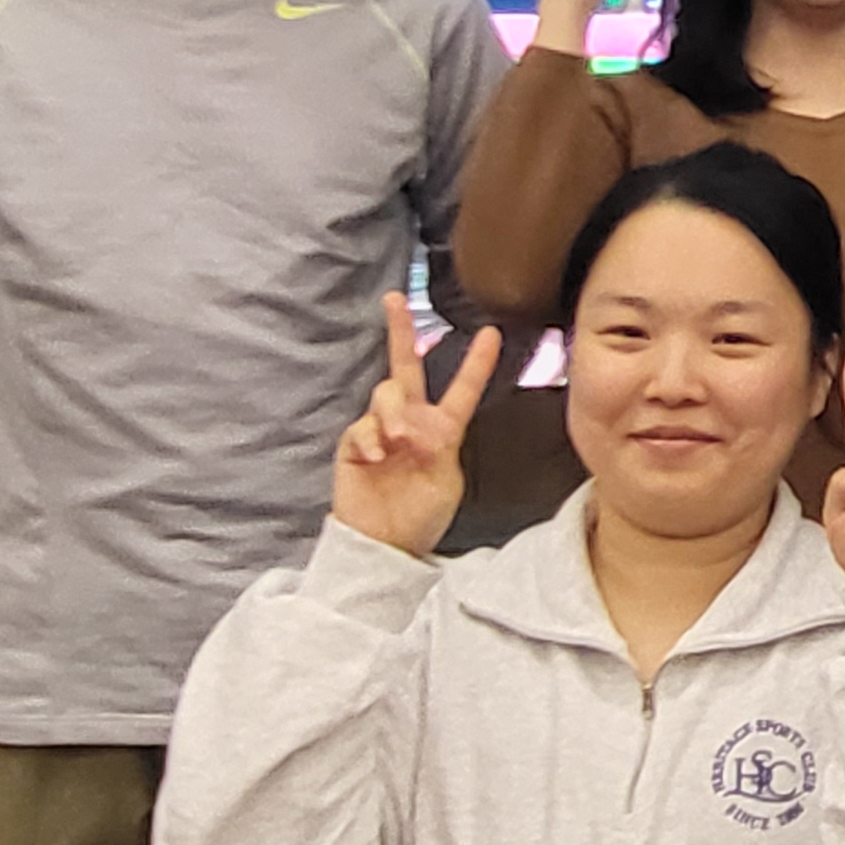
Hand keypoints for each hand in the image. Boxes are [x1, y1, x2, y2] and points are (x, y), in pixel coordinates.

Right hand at [330, 291, 500, 559]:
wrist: (386, 544)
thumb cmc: (422, 516)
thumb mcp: (448, 481)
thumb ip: (438, 448)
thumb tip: (409, 425)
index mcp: (442, 429)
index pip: (462, 389)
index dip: (477, 362)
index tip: (491, 333)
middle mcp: (410, 421)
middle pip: (406, 366)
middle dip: (400, 330)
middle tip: (396, 299)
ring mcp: (380, 430)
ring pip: (386, 392)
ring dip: (393, 411)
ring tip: (398, 440)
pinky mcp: (353, 444)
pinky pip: (361, 427)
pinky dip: (370, 439)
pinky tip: (376, 457)